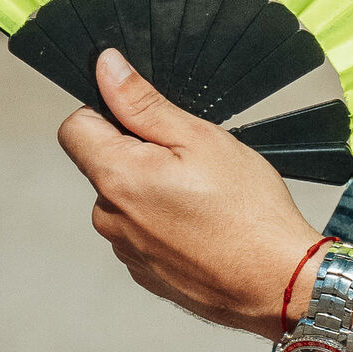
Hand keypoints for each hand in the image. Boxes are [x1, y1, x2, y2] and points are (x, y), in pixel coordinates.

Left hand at [58, 49, 317, 338]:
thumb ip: (144, 103)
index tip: (149, 121)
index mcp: (116, 177)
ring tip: (206, 199)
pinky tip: (205, 227)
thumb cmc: (247, 210)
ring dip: (154, 192)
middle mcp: (109, 218)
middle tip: (195, 163)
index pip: (75, 128)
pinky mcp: (145, 273)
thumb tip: (106, 68)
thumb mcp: (200, 138)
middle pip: (104, 165)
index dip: (109, 113)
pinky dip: (166, 225)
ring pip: (126, 200)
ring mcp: (125, 250)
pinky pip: (143, 233)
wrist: (277, 283)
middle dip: (140, 155)